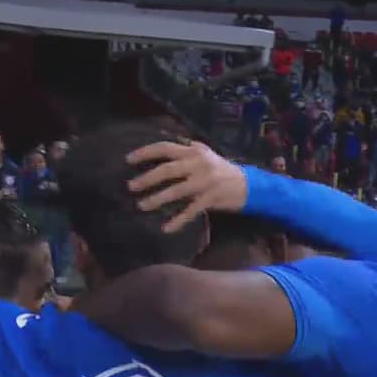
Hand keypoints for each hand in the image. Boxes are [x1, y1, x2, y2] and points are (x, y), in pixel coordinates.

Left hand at [126, 140, 248, 232]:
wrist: (249, 186)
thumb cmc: (222, 169)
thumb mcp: (206, 154)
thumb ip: (187, 149)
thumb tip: (164, 147)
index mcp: (194, 151)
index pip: (165, 148)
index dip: (145, 153)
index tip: (128, 160)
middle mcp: (198, 164)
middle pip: (167, 170)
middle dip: (147, 178)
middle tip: (130, 186)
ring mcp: (205, 182)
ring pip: (176, 191)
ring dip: (157, 199)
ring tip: (141, 206)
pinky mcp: (211, 199)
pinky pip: (191, 211)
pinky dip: (178, 220)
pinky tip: (166, 228)